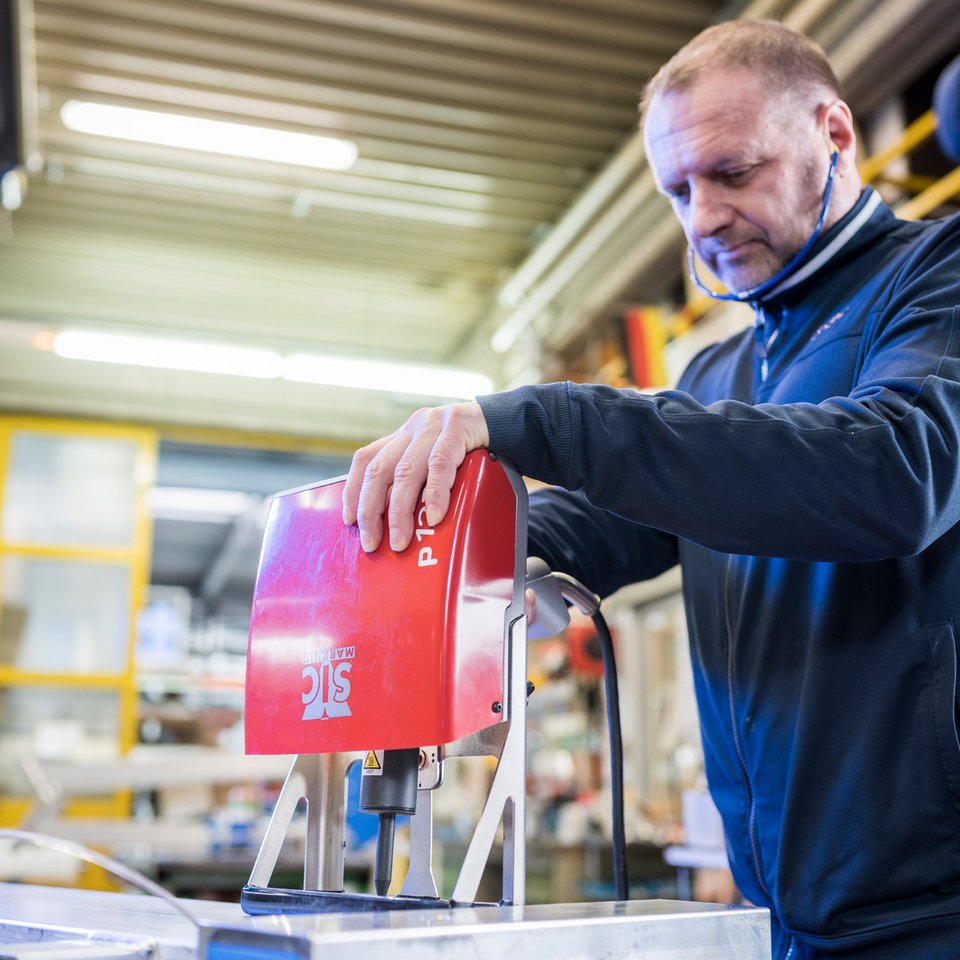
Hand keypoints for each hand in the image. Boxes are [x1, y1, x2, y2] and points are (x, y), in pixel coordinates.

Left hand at [342, 402, 489, 552]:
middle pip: (380, 470)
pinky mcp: (457, 429)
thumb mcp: (438, 460)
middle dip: (371, 510)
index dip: (353, 490)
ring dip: (400, 512)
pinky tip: (435, 516)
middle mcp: (414, 428)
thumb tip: (398, 523)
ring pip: (406, 472)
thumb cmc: (474, 452)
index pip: (366, 460)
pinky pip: (440, 465)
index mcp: (405, 435)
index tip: (350, 520)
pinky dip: (435, 495)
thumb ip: (419, 479)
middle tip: (372, 541)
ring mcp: (434, 426)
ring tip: (402, 540)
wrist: (512, 423)